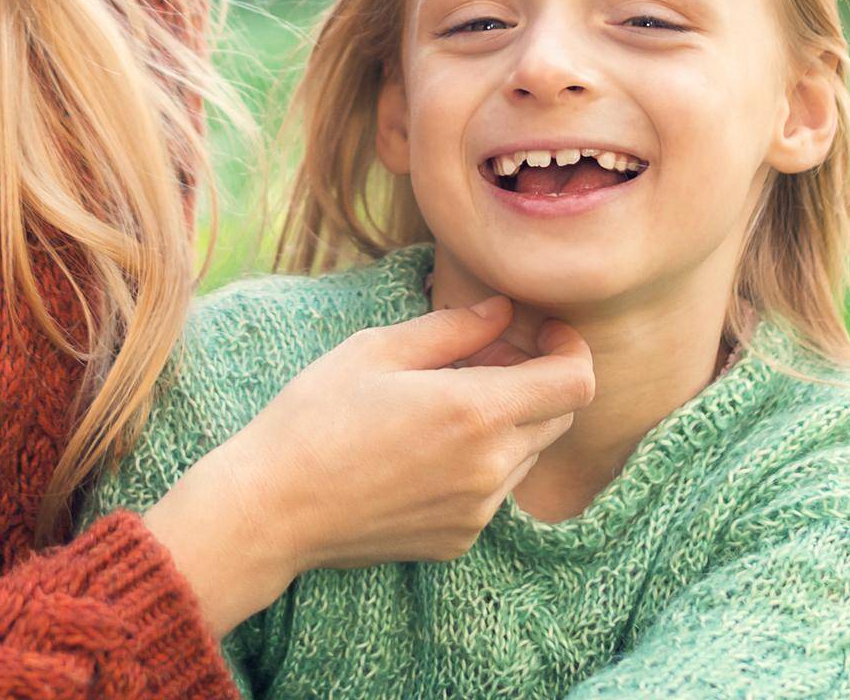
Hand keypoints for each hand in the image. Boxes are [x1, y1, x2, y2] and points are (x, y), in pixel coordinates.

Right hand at [145, 298, 592, 637]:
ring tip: (445, 400)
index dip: (571, 350)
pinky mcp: (459, 540)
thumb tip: (504, 309)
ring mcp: (477, 511)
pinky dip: (480, 460)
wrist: (273, 507)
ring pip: (527, 453)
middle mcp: (490, 467)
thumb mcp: (379, 349)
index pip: (576, 382)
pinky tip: (424, 447)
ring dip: (508, 420)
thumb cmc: (317, 414)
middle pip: (558, 416)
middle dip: (536, 379)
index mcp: (476, 410)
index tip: (542, 333)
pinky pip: (494, 490)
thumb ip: (455, 326)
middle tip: (483, 356)